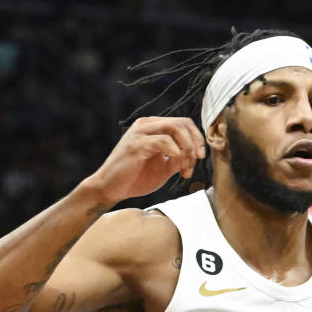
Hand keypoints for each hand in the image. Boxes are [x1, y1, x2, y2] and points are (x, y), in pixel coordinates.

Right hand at [83, 116, 205, 205]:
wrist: (111, 188)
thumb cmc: (135, 178)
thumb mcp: (163, 169)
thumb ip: (177, 160)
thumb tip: (193, 157)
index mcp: (154, 128)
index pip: (182, 123)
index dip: (197, 138)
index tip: (200, 157)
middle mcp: (147, 125)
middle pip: (181, 123)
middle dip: (195, 142)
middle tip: (198, 160)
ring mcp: (140, 132)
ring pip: (174, 128)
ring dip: (186, 148)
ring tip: (185, 167)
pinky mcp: (136, 144)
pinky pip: (163, 141)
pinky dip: (175, 152)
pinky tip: (176, 165)